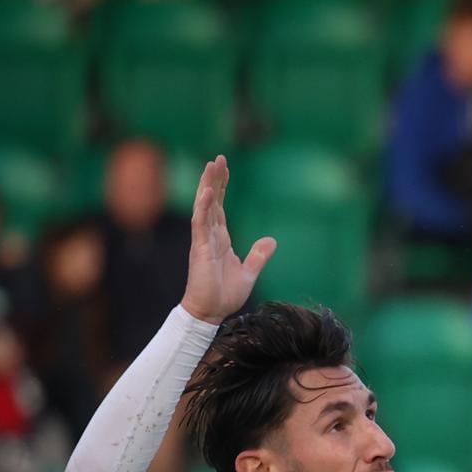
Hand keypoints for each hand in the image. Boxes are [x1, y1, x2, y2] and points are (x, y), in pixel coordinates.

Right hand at [180, 156, 275, 324]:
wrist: (210, 313)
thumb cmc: (224, 294)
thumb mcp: (248, 272)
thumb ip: (258, 255)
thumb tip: (271, 240)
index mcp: (221, 239)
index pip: (221, 207)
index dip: (223, 187)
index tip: (224, 168)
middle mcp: (210, 235)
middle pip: (212, 201)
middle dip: (215, 179)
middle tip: (218, 158)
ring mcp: (204, 241)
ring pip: (205, 206)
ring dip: (208, 185)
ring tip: (211, 165)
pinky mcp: (200, 249)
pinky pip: (201, 223)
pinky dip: (204, 207)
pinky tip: (208, 191)